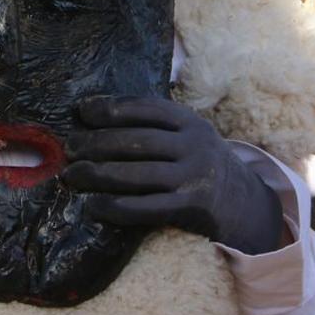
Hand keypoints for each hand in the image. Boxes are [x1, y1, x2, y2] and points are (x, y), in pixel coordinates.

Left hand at [63, 96, 284, 255]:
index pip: (145, 108)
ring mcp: (194, 176)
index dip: (110, 107)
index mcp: (189, 121)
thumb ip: (155, 125)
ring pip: (136, 173)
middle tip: (69, 148)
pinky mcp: (191, 207)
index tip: (82, 111)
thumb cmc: (200, 164)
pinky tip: (94, 205)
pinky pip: (146, 207)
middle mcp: (194, 145)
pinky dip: (116, 206)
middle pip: (136, 141)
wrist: (245, 203)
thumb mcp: (188, 136)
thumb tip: (94, 116)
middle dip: (96, 143)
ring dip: (98, 174)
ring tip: (72, 175)